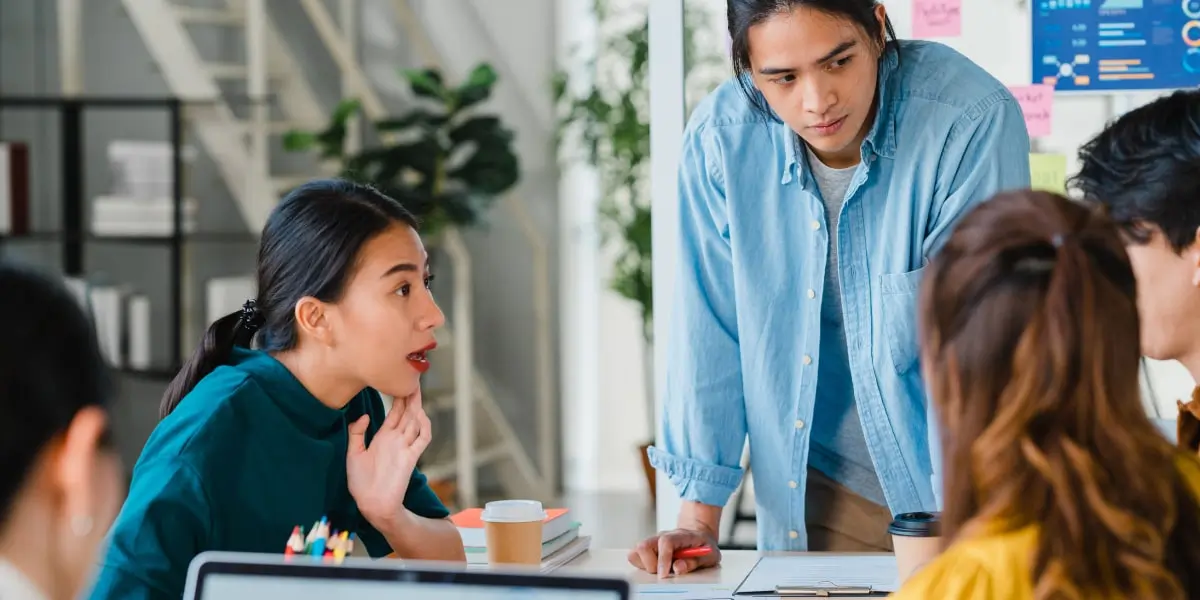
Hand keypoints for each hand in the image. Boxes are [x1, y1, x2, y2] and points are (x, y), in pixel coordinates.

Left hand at [346, 389, 430, 530]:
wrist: (371, 504)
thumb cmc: (361, 483)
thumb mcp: (353, 453)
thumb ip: (357, 433)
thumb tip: (365, 415)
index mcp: (383, 437)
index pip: (394, 413)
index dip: (398, 397)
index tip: (398, 381)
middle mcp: (396, 440)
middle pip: (407, 413)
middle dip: (410, 396)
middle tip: (412, 376)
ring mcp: (405, 448)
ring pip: (415, 422)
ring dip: (416, 406)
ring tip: (415, 389)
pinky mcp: (411, 458)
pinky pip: (422, 439)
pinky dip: (424, 426)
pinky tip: (420, 414)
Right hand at [628, 528, 720, 576]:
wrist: (698, 536)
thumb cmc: (703, 545)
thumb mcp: (708, 555)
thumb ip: (694, 562)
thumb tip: (678, 568)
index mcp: (679, 535)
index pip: (665, 542)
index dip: (663, 559)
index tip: (664, 575)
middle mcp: (662, 536)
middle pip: (644, 545)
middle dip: (651, 565)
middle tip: (664, 572)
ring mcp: (653, 541)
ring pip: (636, 551)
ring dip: (645, 565)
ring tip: (660, 569)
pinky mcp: (647, 548)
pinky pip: (635, 556)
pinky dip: (641, 564)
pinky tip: (655, 566)